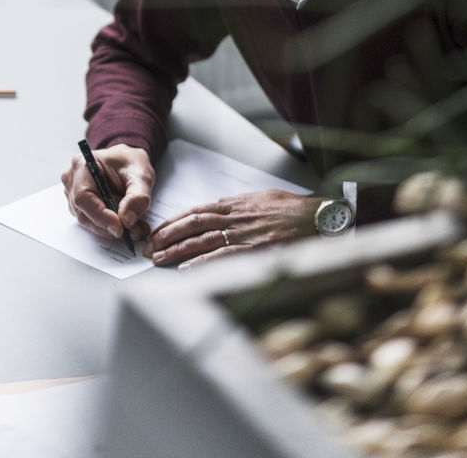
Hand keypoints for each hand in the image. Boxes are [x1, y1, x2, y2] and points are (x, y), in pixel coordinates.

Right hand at [61, 143, 154, 242]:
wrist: (128, 163)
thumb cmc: (130, 163)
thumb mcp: (141, 174)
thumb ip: (138, 196)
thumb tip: (127, 220)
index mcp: (82, 165)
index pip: (83, 197)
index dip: (100, 215)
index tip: (120, 228)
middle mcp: (72, 181)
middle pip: (84, 213)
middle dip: (110, 226)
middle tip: (135, 231)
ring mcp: (73, 195)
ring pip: (88, 221)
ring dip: (111, 228)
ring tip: (136, 227)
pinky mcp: (80, 207)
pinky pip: (92, 222)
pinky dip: (110, 227)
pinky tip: (127, 223)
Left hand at [142, 190, 322, 269]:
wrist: (319, 218)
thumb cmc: (294, 210)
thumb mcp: (263, 198)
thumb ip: (240, 204)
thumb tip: (222, 206)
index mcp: (236, 204)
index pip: (196, 210)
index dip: (174, 220)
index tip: (157, 229)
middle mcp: (235, 217)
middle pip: (192, 223)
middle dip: (167, 234)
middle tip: (147, 245)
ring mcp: (243, 234)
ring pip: (201, 240)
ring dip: (176, 249)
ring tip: (156, 258)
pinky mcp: (254, 250)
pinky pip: (221, 257)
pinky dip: (201, 263)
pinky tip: (185, 269)